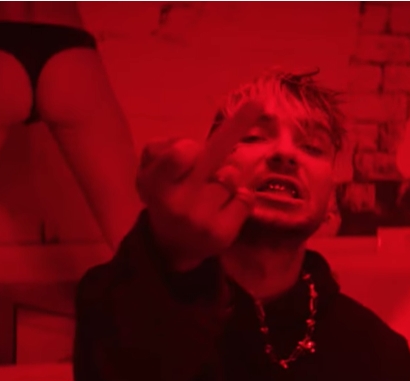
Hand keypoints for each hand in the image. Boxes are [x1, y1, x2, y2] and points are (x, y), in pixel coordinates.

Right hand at [137, 101, 264, 270]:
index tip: (191, 147)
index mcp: (157, 185)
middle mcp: (179, 203)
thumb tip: (206, 148)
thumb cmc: (165, 196)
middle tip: (258, 103)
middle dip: (237, 125)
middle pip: (213, 156)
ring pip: (232, 175)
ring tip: (211, 193)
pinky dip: (240, 197)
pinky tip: (224, 209)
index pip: (177, 156)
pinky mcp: (223, 233)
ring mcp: (203, 219)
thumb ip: (166, 152)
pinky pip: (246, 197)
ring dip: (228, 177)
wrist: (171, 247)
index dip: (186, 150)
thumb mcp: (151, 172)